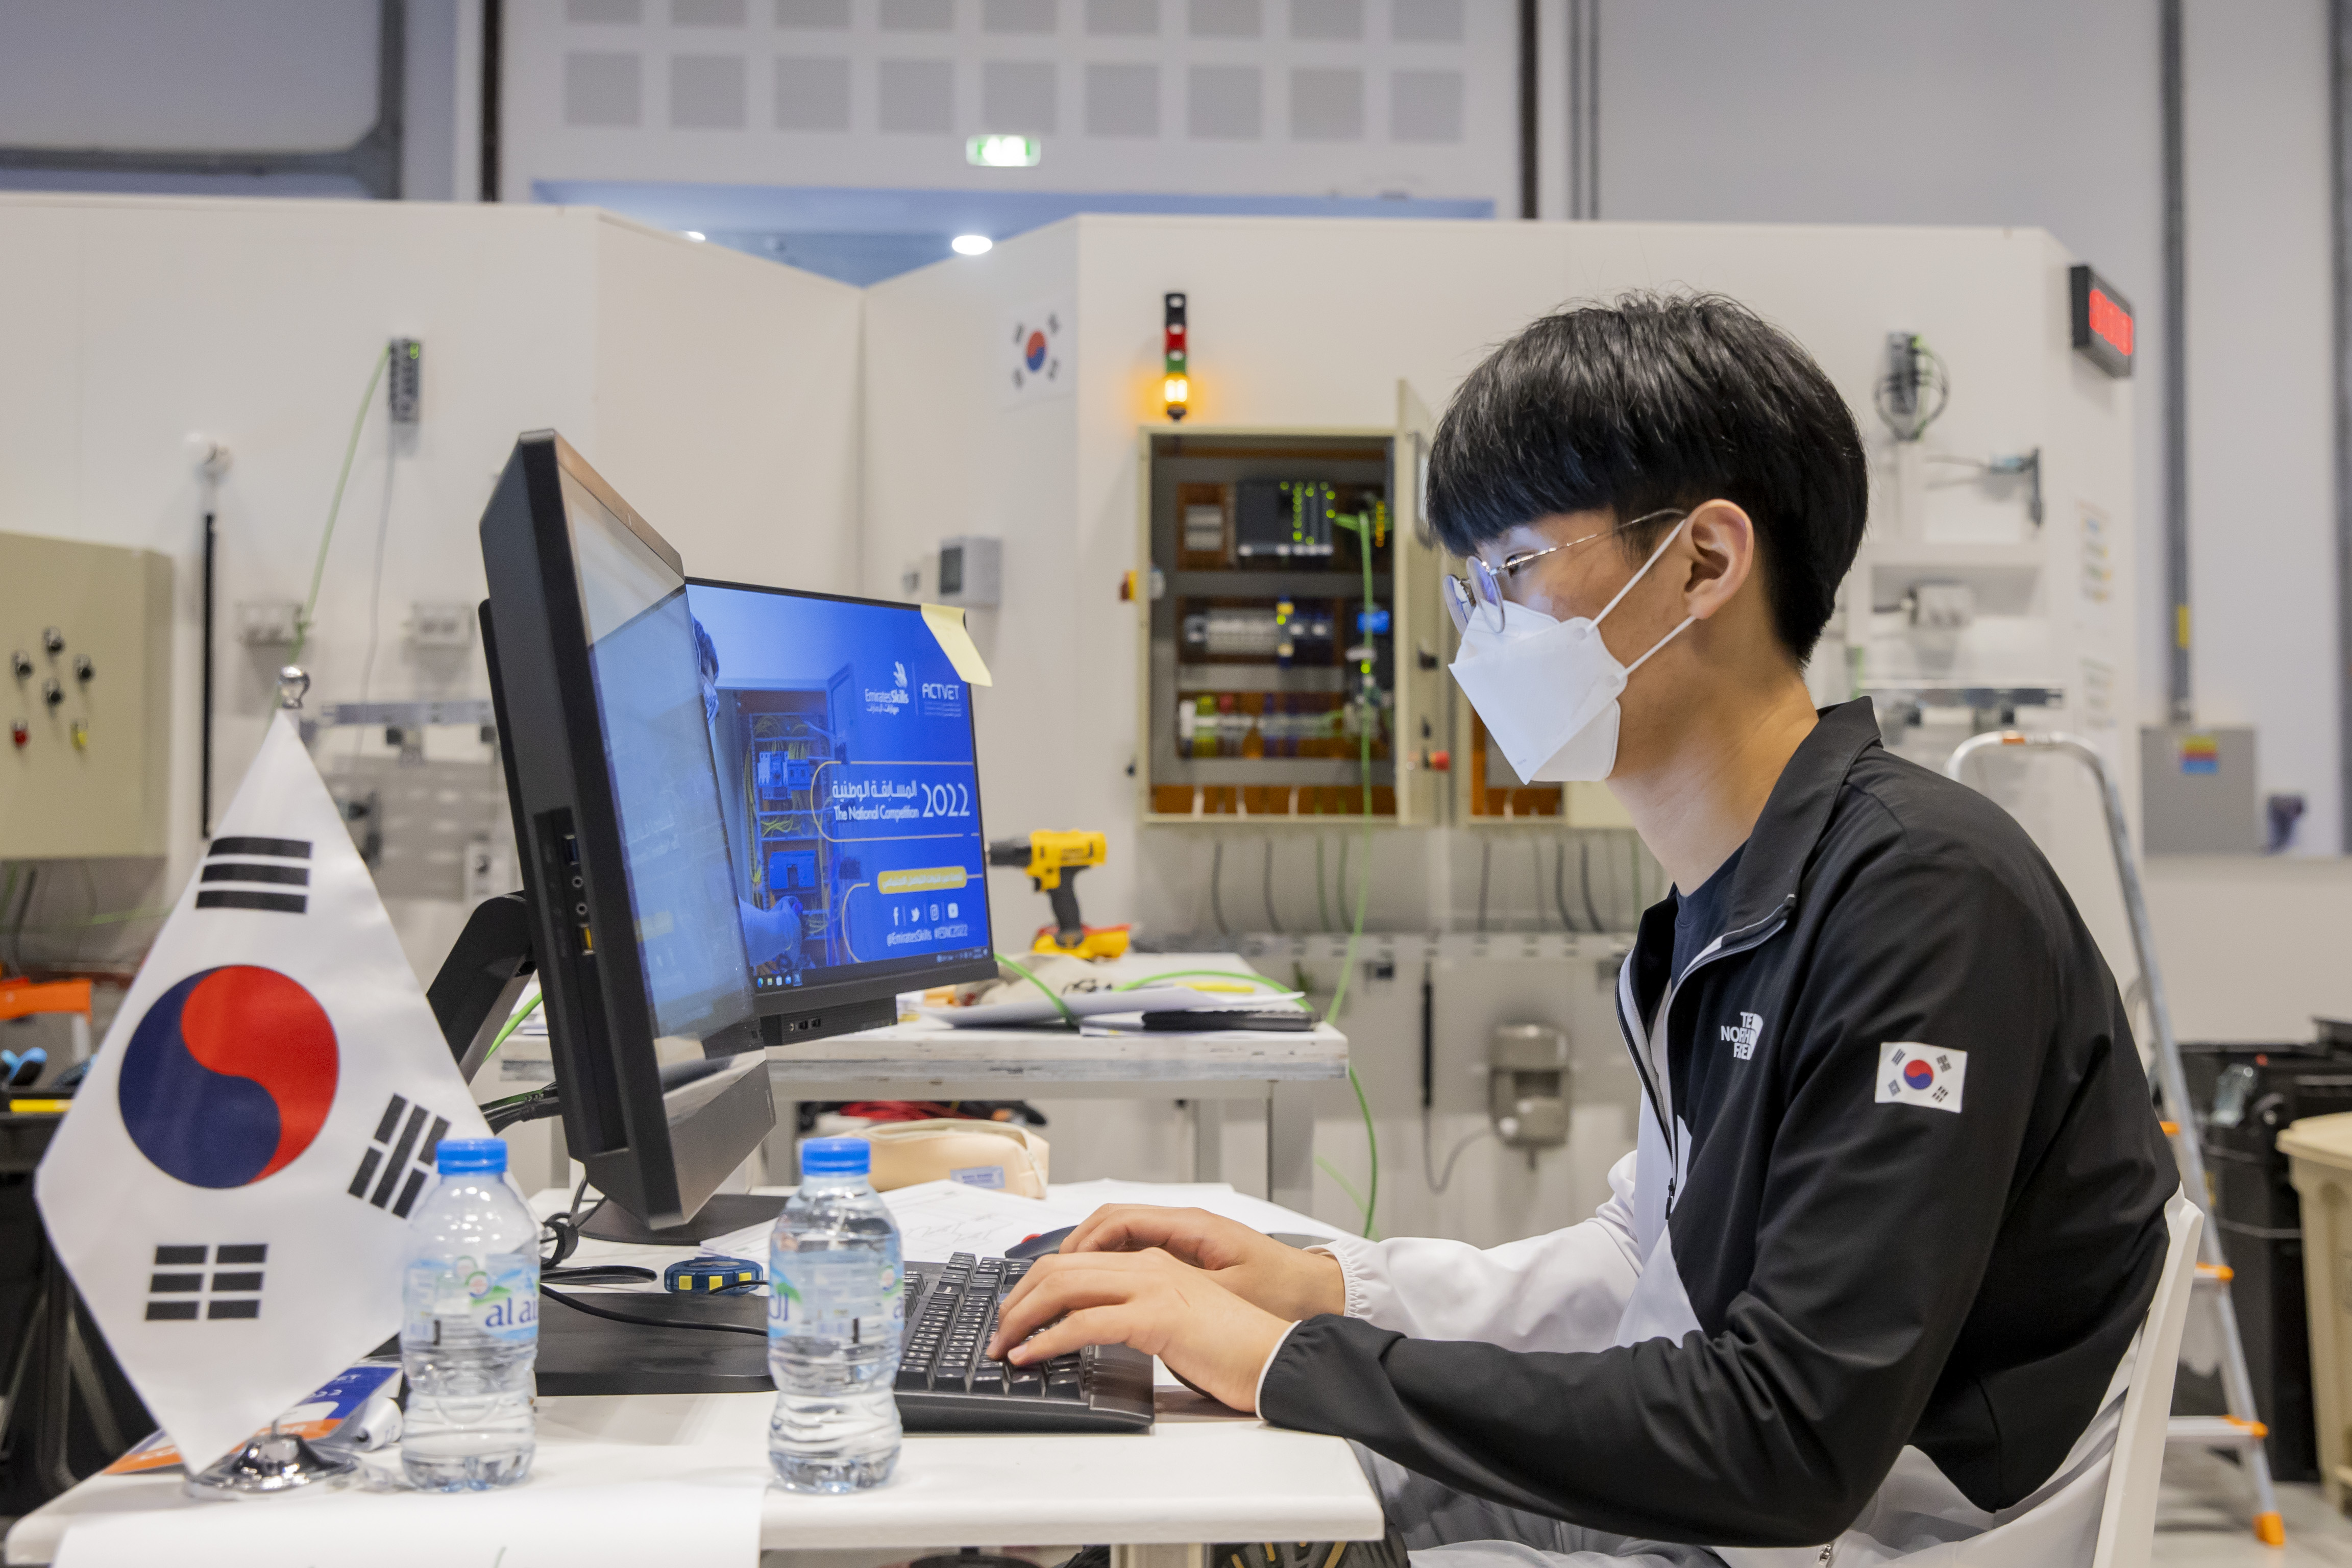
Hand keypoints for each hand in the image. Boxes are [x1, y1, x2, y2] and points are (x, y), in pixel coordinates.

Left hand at [985, 1248, 1289, 1412]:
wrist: (1276, 1358)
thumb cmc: (1232, 1348)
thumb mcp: (1174, 1323)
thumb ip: (1135, 1318)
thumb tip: (1090, 1336)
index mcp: (1151, 1263)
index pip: (1075, 1261)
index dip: (1033, 1286)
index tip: (1013, 1316)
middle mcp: (1147, 1266)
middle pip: (1059, 1267)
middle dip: (1017, 1299)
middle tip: (997, 1332)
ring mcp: (1151, 1287)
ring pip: (1063, 1286)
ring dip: (1022, 1317)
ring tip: (1004, 1345)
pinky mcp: (1156, 1317)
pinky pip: (1083, 1322)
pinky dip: (1047, 1339)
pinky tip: (1030, 1355)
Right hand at [1059, 1205, 1344, 1321]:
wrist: (1319, 1291)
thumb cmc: (1283, 1293)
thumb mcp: (1227, 1296)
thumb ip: (1175, 1293)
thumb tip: (1124, 1299)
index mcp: (1189, 1228)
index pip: (1116, 1223)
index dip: (1079, 1248)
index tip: (1053, 1276)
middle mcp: (1181, 1226)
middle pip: (1107, 1226)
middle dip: (1068, 1254)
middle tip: (1039, 1290)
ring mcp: (1182, 1240)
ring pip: (1117, 1239)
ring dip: (1083, 1262)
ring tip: (1054, 1295)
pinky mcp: (1186, 1257)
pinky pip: (1134, 1253)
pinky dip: (1106, 1269)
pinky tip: (1091, 1297)